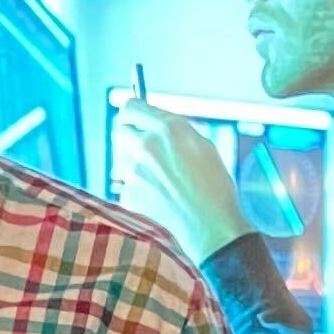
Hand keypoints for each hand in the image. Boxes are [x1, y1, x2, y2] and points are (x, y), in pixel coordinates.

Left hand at [113, 101, 254, 261]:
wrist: (209, 226)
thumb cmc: (213, 187)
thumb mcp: (202, 146)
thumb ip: (174, 131)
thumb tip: (156, 125)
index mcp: (169, 128)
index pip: (130, 107)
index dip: (130, 112)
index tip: (131, 116)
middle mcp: (147, 145)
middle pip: (120, 130)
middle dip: (129, 135)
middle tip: (143, 146)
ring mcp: (135, 171)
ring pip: (125, 161)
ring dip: (137, 166)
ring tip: (164, 183)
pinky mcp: (129, 194)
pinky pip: (128, 185)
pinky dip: (139, 190)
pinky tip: (160, 199)